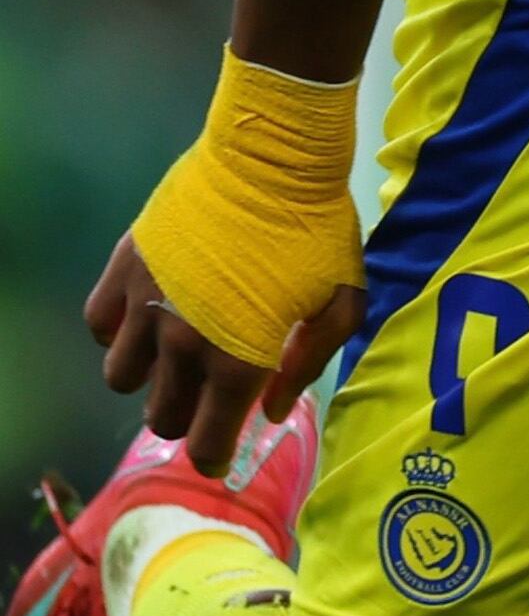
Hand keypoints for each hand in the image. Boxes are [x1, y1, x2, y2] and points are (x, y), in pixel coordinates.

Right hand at [87, 232, 358, 476]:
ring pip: (122, 379)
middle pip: (162, 417)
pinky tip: (150, 312)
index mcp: (238, 361)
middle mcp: (182, 345)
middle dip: (187, 414)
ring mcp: (144, 308)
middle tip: (209, 388)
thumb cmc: (317, 229)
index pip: (206, 443)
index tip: (222, 450)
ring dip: (149, 374)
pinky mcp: (120, 271)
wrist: (272, 159)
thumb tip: (269, 410)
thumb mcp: (342, 299)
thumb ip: (308, 361)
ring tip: (178, 346)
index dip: (214, 456)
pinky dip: (119, 329)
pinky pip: (100, 326)